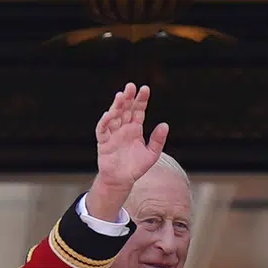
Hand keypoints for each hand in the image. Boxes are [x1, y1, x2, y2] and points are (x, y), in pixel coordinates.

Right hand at [88, 83, 170, 222]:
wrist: (122, 180)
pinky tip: (109, 114)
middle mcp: (124, 128)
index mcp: (135, 128)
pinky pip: (103, 130)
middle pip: (126, 110)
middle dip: (128, 98)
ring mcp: (113, 134)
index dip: (141, 100)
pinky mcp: (103, 142)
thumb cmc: (136, 166)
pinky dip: (105, 122)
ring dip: (117, 106)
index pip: (138, 110)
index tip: (145, 88)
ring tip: (121, 96)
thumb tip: (165, 125)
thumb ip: (158, 140)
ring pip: (114, 116)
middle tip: (131, 86)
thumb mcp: (152, 154)